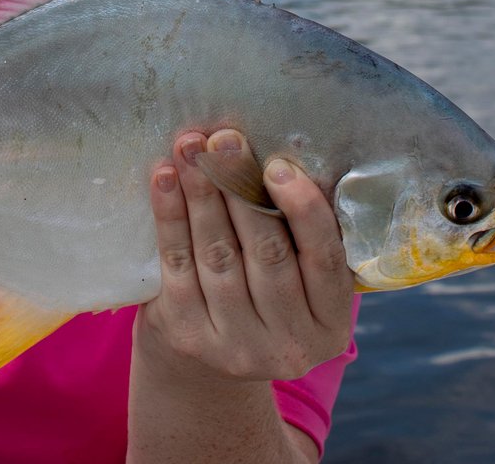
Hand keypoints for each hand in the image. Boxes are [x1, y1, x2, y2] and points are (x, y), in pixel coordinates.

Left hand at [134, 128, 353, 384]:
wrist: (208, 353)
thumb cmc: (266, 291)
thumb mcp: (301, 277)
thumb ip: (302, 232)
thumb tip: (279, 158)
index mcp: (329, 324)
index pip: (325, 259)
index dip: (303, 209)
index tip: (277, 165)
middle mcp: (289, 345)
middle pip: (266, 254)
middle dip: (241, 189)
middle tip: (224, 141)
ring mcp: (236, 346)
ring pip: (218, 256)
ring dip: (202, 194)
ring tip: (190, 149)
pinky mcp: (188, 335)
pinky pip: (177, 265)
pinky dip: (170, 217)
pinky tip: (165, 179)